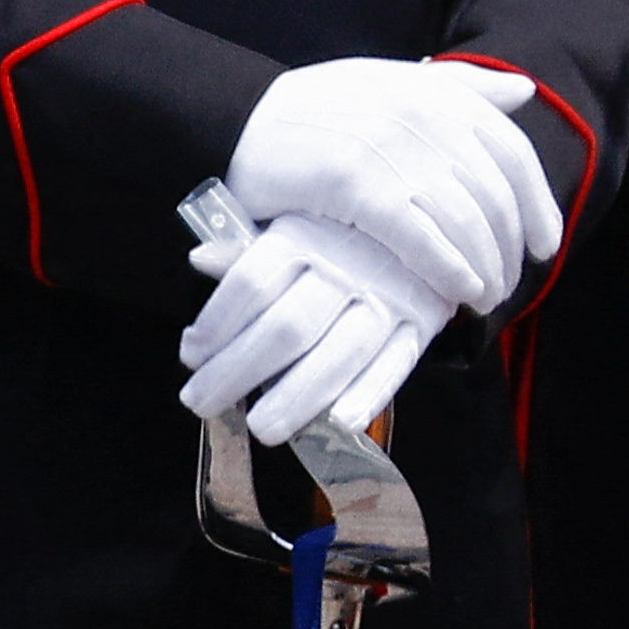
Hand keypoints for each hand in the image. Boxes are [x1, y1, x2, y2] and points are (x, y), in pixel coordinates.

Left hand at [180, 210, 451, 442]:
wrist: (437, 201)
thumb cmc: (345, 221)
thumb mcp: (295, 216)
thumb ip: (247, 245)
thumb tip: (198, 259)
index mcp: (308, 232)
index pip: (252, 282)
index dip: (217, 323)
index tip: (190, 352)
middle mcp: (348, 262)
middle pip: (288, 326)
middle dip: (238, 371)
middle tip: (199, 401)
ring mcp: (389, 292)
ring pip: (339, 352)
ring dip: (296, 397)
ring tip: (260, 427)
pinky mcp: (423, 318)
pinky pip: (396, 363)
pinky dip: (368, 395)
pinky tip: (337, 423)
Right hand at [231, 58, 559, 315]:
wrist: (240, 119)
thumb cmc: (319, 108)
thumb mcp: (394, 83)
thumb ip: (460, 88)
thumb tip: (524, 91)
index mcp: (439, 93)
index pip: (512, 152)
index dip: (538, 202)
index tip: (547, 244)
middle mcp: (425, 116)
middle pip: (494, 192)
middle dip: (512, 245)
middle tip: (513, 284)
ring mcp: (392, 149)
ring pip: (465, 217)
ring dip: (486, 265)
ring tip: (488, 300)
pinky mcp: (358, 185)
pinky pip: (420, 235)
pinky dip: (448, 267)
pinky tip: (460, 293)